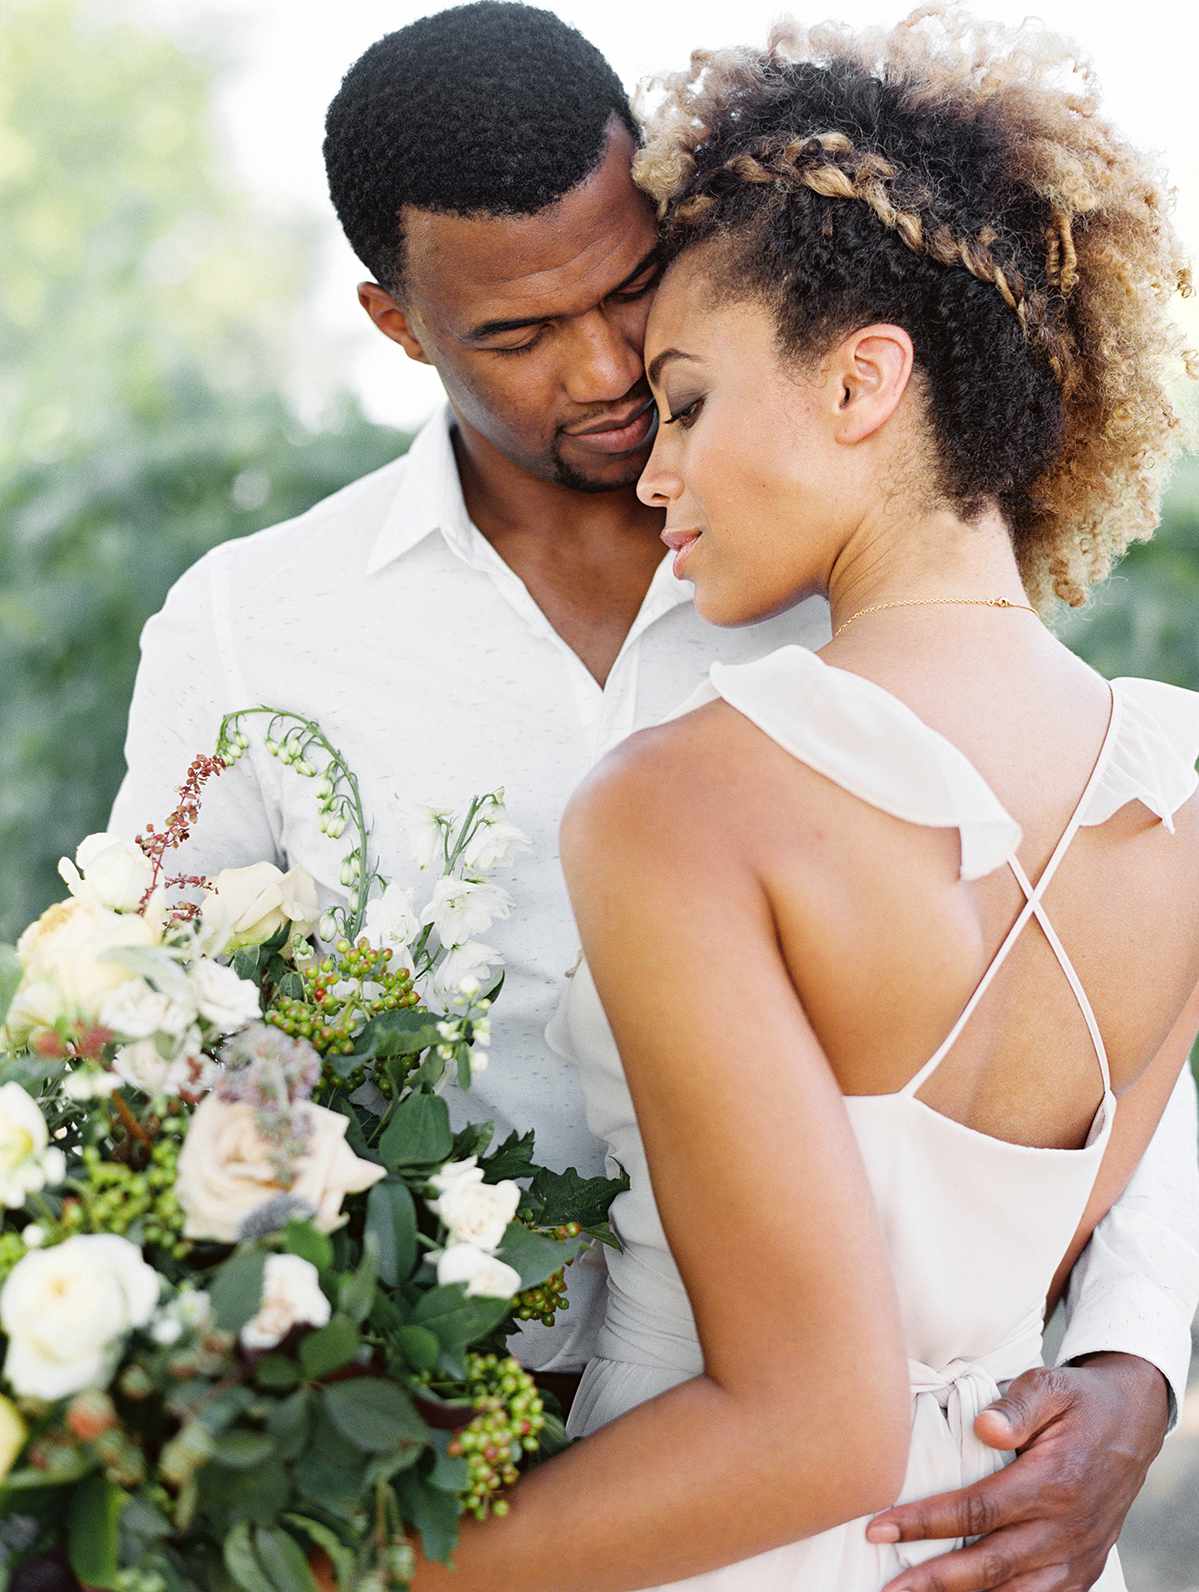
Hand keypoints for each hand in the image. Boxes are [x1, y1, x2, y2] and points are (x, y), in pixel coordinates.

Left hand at [866, 1353, 1168, 1590]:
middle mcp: (1067, 1528)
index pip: (977, 1511)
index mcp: (1054, 1481)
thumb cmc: (1080, 1402)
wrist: (1134, 1425)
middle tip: (887, 1586)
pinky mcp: (1083, 1569)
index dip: (925, 1523)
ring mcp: (1078, 1556)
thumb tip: (982, 1427)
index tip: (879, 1529)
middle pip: (990, 1565)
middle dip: (933, 1579)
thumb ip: (1017, 1404)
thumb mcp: (1052, 1384)